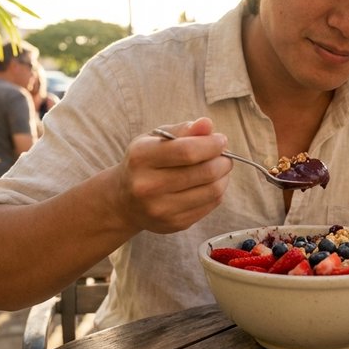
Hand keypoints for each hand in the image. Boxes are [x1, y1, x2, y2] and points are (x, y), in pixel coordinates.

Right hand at [115, 117, 232, 233]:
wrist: (124, 201)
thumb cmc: (145, 163)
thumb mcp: (156, 139)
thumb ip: (183, 130)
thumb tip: (207, 124)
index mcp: (141, 157)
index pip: (187, 150)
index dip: (211, 144)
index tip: (221, 140)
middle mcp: (147, 186)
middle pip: (204, 172)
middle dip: (223, 160)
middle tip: (224, 155)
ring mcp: (161, 209)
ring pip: (212, 191)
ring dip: (223, 177)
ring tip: (219, 168)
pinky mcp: (174, 224)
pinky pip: (210, 206)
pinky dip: (217, 192)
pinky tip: (209, 184)